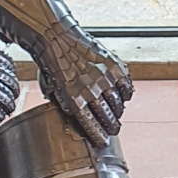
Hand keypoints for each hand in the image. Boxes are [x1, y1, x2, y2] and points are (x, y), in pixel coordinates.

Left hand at [38, 28, 132, 148]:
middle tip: (114, 129)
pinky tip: (123, 96)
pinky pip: (126, 86)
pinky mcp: (114, 65)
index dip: (99, 137)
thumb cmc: (51, 61)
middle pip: (108, 117)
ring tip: (117, 113)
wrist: (55, 35)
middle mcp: (91, 90)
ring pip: (118, 104)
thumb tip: (74, 117)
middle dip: (112, 127)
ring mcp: (104, 77)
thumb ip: (65, 104)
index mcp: (73, 99)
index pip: (91, 125)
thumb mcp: (52, 89)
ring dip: (118, 111)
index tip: (103, 142)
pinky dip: (126, 93)